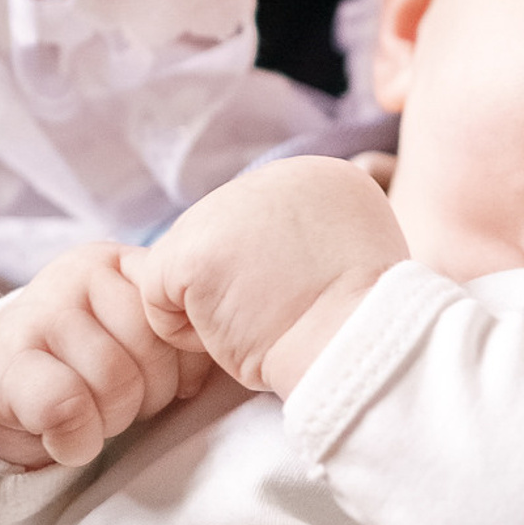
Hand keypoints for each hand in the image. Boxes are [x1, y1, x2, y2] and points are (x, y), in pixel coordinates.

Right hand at [0, 242, 213, 468]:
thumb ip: (176, 331)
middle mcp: (79, 276)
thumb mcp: (134, 335)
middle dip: (150, 394)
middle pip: (152, 346)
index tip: (171, 385)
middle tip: (126, 406)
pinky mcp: (6, 365)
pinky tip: (69, 440)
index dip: (185, 362)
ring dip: (113, 419)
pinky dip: (77, 440)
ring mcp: (38, 315)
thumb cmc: (86, 367)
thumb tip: (222, 352)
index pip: (182, 311)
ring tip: (96, 418)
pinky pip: (67, 407)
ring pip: (114, 378)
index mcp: (120, 263)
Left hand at [135, 156, 408, 398]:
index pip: (257, 227)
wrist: (366, 349)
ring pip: (187, 265)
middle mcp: (272, 175)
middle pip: (218, 239)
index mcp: (320, 176)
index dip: (274, 279)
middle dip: (239, 289)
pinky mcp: (193, 249)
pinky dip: (188, 334)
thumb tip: (253, 257)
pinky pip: (157, 296)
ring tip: (267, 322)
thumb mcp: (350, 258)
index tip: (314, 300)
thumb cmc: (363, 330)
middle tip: (287, 314)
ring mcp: (229, 206)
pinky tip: (237, 332)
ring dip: (216, 310)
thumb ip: (304, 241)